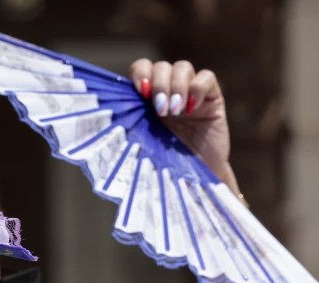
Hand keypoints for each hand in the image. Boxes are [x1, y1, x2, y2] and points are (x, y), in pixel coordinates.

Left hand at [130, 59, 233, 184]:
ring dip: (176, 86)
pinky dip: (198, 87)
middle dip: (159, 84)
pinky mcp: (212, 98)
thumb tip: (106, 116)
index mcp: (147, 98)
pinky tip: (192, 108)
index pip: (142, 68)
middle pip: (161, 66)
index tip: (141, 91)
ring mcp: (190, 93)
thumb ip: (128, 125)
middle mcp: (168, 91)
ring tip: (175, 112)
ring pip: (182, 67)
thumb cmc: (162, 164)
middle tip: (160, 110)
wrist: (193, 180)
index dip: (141, 73)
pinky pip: (206, 77)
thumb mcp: (140, 142)